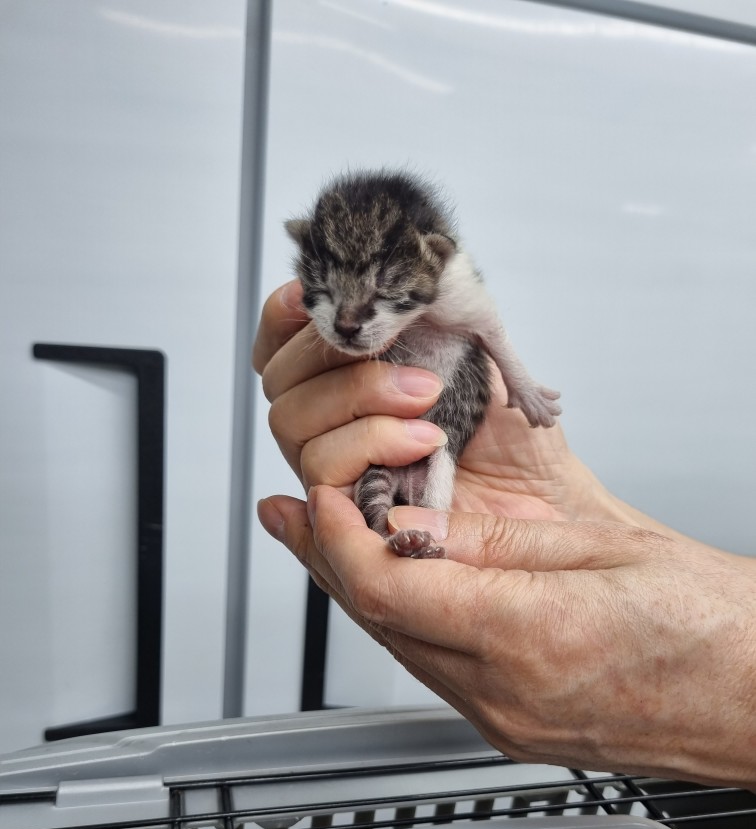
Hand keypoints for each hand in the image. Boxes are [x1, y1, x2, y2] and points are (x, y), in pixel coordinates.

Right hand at [254, 281, 617, 525]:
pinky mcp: (350, 509)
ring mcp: (338, 465)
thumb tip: (392, 264)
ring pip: (290, 423)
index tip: (314, 298)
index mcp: (351, 374)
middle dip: (336, 359)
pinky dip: (367, 446)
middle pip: (279, 381)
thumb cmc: (513, 435)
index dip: (285, 315)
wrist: (543, 498)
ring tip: (428, 410)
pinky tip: (419, 443)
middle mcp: (334, 421)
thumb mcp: (475, 350)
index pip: (280, 339)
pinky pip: (319, 474)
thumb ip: (427, 308)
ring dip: (356, 401)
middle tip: (410, 367)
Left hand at [258, 486, 755, 789]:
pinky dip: (402, 618)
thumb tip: (419, 528)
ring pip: (397, 645)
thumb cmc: (714, 628)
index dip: (337, 536)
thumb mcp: (600, 551)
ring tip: (325, 539)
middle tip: (292, 514)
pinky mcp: (514, 725)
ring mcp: (505, 719)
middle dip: (327, 558)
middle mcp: (502, 695)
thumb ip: (496, 545)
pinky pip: (433, 666)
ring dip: (357, 588)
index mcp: (525, 638)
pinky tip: (395, 585)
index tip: (322, 495)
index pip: (385, 586)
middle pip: (376, 620)